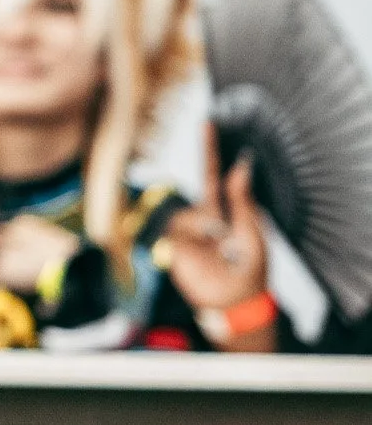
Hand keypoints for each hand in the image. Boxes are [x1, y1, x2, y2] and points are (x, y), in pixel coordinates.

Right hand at [159, 119, 272, 343]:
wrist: (235, 301)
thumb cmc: (250, 268)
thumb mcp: (252, 231)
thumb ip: (242, 199)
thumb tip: (242, 165)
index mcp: (224, 209)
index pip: (213, 173)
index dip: (210, 148)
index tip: (206, 122)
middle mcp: (202, 216)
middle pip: (197, 192)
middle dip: (205, 205)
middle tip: (220, 230)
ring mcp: (185, 231)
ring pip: (186, 214)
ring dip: (203, 229)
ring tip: (215, 250)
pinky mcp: (172, 246)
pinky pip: (175, 231)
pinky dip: (189, 239)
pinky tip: (199, 252)